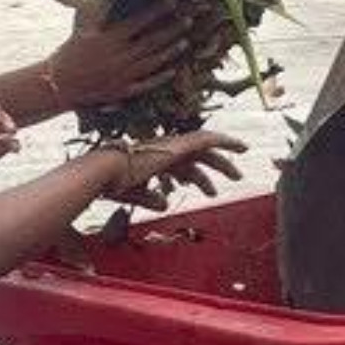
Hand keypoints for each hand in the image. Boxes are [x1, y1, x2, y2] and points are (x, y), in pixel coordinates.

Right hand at [48, 3, 189, 113]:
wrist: (58, 84)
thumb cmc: (70, 50)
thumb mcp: (82, 26)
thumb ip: (97, 7)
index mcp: (109, 39)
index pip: (139, 22)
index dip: (157, 11)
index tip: (172, 2)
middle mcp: (118, 57)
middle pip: (151, 42)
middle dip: (171, 30)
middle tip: (188, 20)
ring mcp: (122, 76)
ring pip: (152, 62)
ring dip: (170, 52)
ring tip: (184, 41)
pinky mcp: (122, 91)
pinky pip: (145, 84)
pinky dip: (159, 78)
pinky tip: (172, 70)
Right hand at [102, 129, 243, 203]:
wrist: (104, 172)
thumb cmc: (110, 185)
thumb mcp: (136, 195)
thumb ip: (151, 198)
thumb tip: (166, 204)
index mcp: (153, 160)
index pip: (182, 166)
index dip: (197, 177)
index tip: (210, 190)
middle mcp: (164, 150)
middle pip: (197, 157)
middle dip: (215, 167)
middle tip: (234, 178)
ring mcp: (171, 146)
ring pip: (206, 149)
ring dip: (223, 162)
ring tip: (238, 176)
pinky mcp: (177, 145)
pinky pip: (207, 139)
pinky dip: (225, 141)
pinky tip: (240, 147)